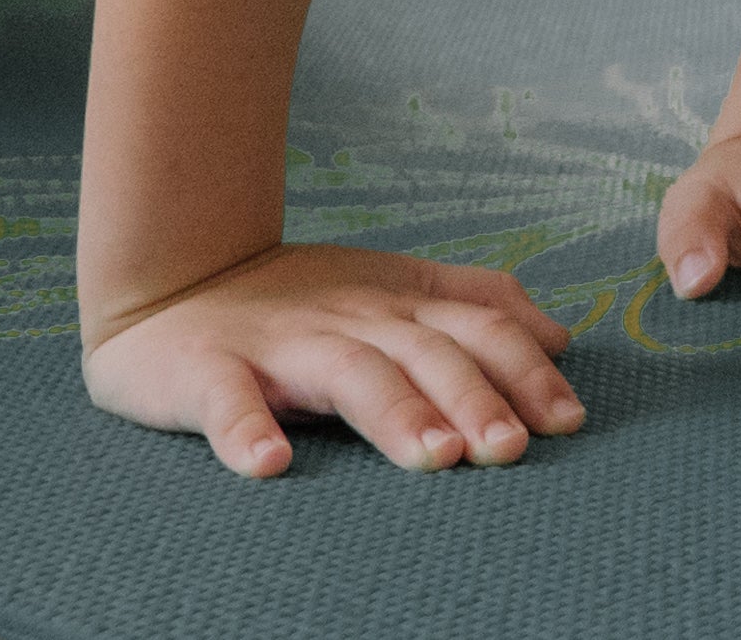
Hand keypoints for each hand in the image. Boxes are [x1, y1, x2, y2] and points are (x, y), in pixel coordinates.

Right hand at [79, 243, 584, 478]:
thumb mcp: (397, 293)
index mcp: (397, 306)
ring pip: (346, 374)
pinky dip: (245, 428)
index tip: (568, 420)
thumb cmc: (298, 301)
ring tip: (433, 454)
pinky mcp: (207, 369)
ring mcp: (280, 344)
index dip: (524, 371)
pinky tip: (268, 462)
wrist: (172, 277)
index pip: (476, 330)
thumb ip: (476, 309)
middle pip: (424, 354)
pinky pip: (227, 399)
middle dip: (473, 399)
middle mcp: (350, 320)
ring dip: (393, 413)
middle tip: (511, 449)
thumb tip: (560, 337)